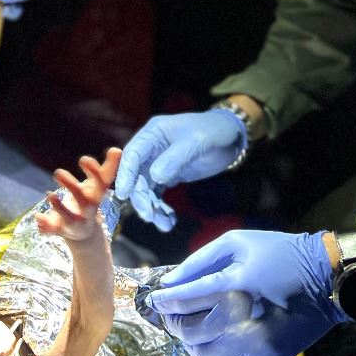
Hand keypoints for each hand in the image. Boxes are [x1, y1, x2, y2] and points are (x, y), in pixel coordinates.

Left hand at [37, 148, 121, 243]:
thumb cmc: (90, 201)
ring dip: (59, 207)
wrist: (85, 233)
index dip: (94, 172)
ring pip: (68, 216)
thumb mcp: (98, 186)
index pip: (100, 184)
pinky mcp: (60, 229)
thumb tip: (117, 149)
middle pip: (82, 199)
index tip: (83, 160)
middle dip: (72, 186)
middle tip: (57, 172)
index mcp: (96, 196)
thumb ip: (108, 168)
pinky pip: (52, 229)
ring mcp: (74, 221)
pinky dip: (44, 225)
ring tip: (50, 194)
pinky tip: (37, 217)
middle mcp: (86, 210)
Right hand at [114, 110, 246, 230]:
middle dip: (141, 197)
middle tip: (149, 216)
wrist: (232, 137)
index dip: (126, 174)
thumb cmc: (214, 131)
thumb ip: (175, 158)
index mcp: (153, 133)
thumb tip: (156, 176)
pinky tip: (169, 220)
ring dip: (152, 207)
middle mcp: (151, 148)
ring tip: (164, 224)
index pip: (132, 154)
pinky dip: (161, 208)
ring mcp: (158, 162)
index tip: (124, 194)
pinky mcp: (168, 175)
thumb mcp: (197, 141)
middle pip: (137, 175)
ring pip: (146, 188)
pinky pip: (158, 194)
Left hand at [148, 230, 345, 355]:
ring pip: (203, 354)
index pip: (184, 299)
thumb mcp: (238, 242)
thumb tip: (171, 280)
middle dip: (174, 322)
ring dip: (191, 342)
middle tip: (173, 314)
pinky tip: (213, 345)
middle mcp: (242, 319)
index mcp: (234, 285)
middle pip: (190, 330)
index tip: (155, 299)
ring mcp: (255, 343)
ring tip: (193, 329)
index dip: (163, 300)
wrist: (325, 280)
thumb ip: (200, 261)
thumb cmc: (279, 254)